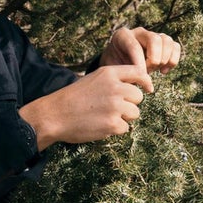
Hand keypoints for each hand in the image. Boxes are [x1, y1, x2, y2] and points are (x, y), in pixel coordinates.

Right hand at [19, 66, 145, 151]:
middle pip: (138, 97)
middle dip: (130, 104)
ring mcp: (115, 106)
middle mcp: (115, 87)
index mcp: (109, 73)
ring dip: (124, 117)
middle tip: (113, 108)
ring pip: (135, 113)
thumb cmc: (72, 98)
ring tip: (104, 117)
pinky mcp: (113, 124)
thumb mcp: (92, 79)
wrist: (54, 115)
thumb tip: (135, 89)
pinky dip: (115, 129)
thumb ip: (113, 80)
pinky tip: (100, 125)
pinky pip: (125, 128)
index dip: (146, 82)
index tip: (148, 89)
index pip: (138, 72)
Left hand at [99, 25, 181, 79]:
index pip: (135, 46)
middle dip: (154, 59)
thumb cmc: (116, 69)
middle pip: (154, 39)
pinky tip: (163, 71)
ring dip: (164, 59)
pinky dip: (173, 61)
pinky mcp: (163, 43)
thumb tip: (144, 82)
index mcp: (122, 36)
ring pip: (167, 40)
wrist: (120, 68)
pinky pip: (175, 47)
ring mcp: (152, 35)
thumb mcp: (114, 70)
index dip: (140, 64)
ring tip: (155, 70)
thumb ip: (126, 73)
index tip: (141, 77)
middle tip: (147, 71)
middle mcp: (138, 32)